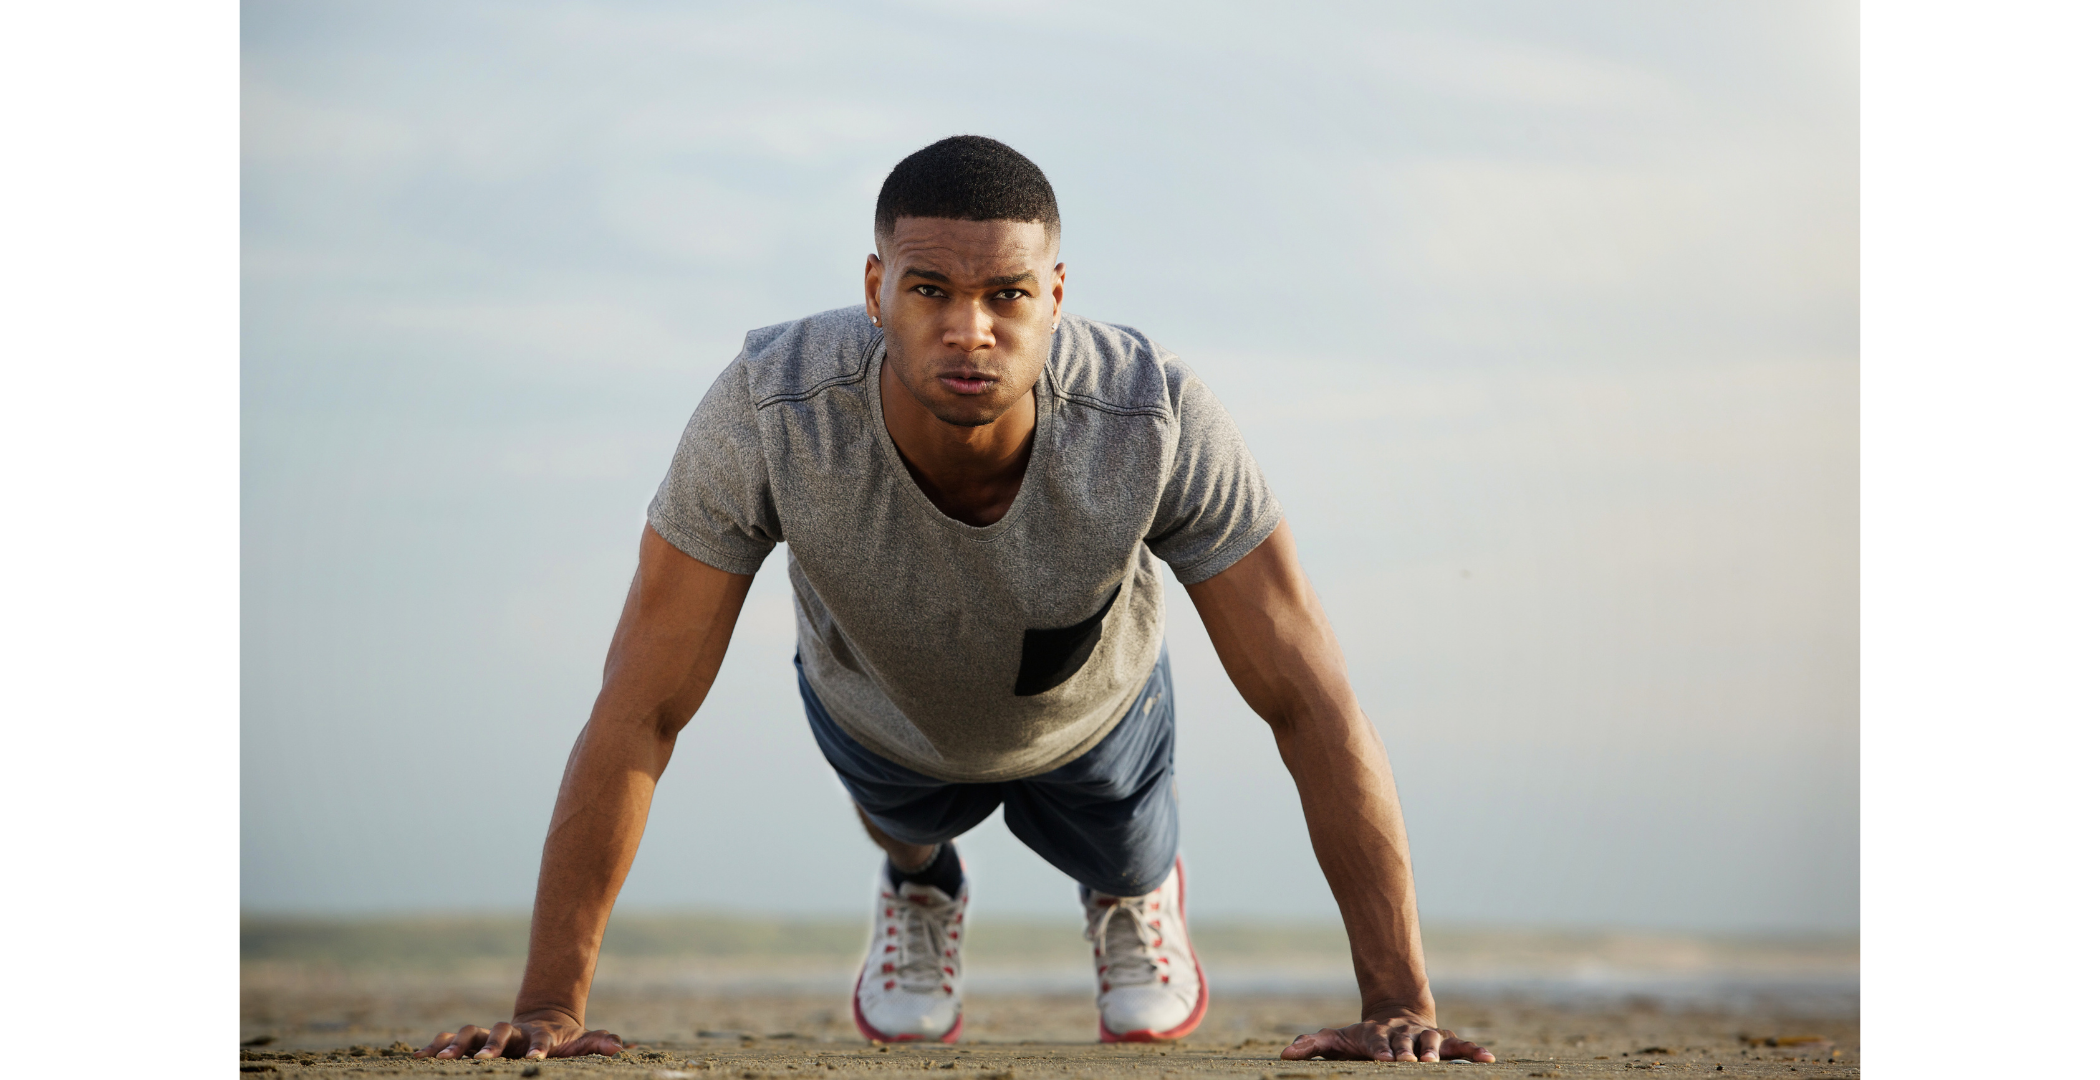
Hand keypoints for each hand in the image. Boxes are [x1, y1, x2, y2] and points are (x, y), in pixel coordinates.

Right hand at [412, 1012, 623, 1059]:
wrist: (543, 1019)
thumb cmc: (563, 1039)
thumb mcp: (582, 1042)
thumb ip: (598, 1043)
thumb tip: (620, 1047)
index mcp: (538, 1034)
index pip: (540, 1039)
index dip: (539, 1048)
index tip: (537, 1059)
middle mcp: (511, 1032)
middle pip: (499, 1032)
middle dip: (491, 1046)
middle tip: (484, 1060)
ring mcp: (490, 1035)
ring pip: (470, 1034)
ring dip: (456, 1045)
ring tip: (440, 1060)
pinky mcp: (473, 1041)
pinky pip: (450, 1041)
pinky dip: (435, 1047)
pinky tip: (418, 1058)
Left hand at [1281, 1009, 1494, 1062]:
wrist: (1395, 1013)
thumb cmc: (1362, 1036)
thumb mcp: (1336, 1039)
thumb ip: (1312, 1045)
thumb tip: (1284, 1054)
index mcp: (1376, 1035)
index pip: (1376, 1042)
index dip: (1378, 1049)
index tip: (1381, 1058)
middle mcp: (1402, 1034)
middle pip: (1405, 1042)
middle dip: (1407, 1051)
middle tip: (1411, 1061)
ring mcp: (1424, 1036)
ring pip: (1432, 1041)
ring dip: (1435, 1050)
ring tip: (1435, 1061)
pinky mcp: (1444, 1041)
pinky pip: (1461, 1046)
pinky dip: (1474, 1050)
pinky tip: (1488, 1058)